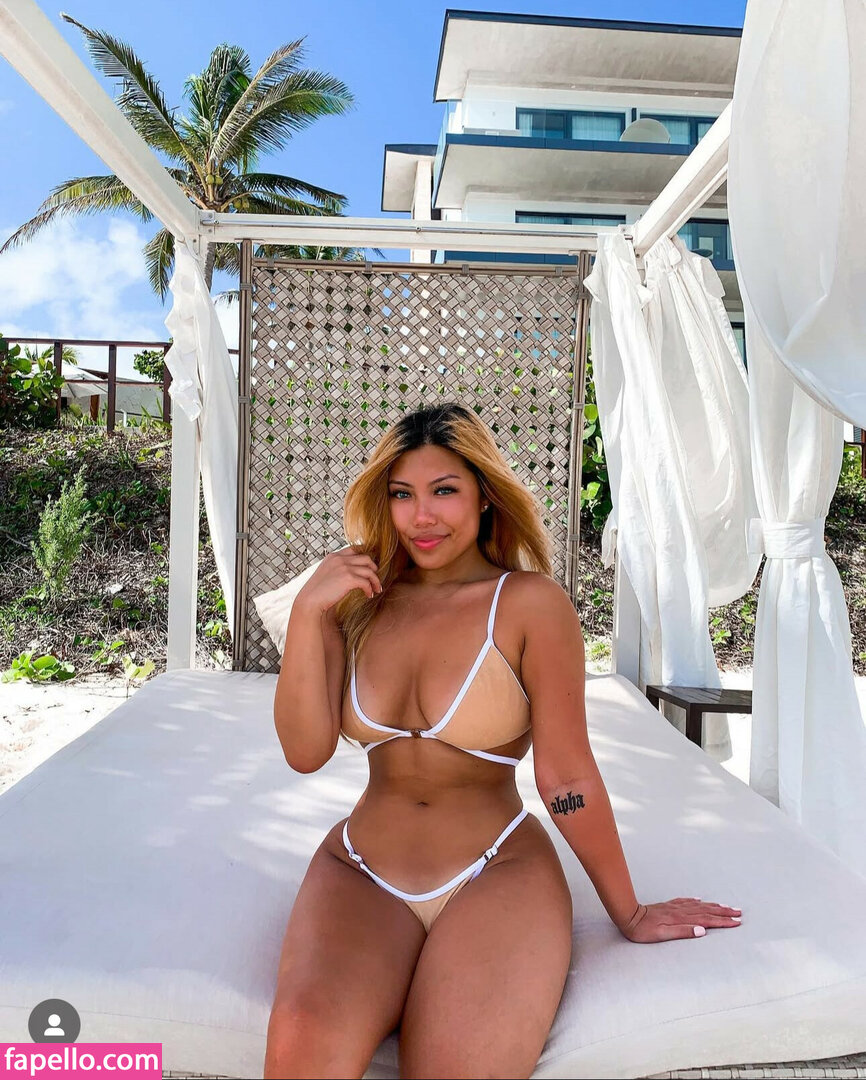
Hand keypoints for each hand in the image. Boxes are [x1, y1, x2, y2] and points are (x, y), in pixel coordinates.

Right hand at [295, 545, 382, 616]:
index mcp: (333, 556)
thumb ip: (337, 569)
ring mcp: (344, 567)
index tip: (370, 567)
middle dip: (373, 568)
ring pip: (369, 570)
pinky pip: (366, 582)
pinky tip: (369, 595)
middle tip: (375, 579)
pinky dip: (370, 589)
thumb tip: (352, 574)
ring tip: (376, 589)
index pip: (355, 549)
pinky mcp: (349, 578)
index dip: (365, 558)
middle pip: (366, 558)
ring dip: (375, 581)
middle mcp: (340, 559)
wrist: (310, 600)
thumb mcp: (326, 574)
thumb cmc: (317, 592)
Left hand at [620, 898, 741, 942]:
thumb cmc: (643, 930)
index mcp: (681, 919)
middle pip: (706, 911)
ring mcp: (674, 907)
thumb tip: (702, 931)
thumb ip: (682, 932)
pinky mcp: (668, 906)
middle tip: (738, 912)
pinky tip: (700, 900)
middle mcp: (680, 911)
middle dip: (723, 912)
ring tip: (726, 906)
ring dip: (713, 906)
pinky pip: (686, 901)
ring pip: (698, 905)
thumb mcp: (662, 935)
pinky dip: (696, 901)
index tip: (736, 922)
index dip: (723, 922)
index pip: (707, 920)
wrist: (628, 916)